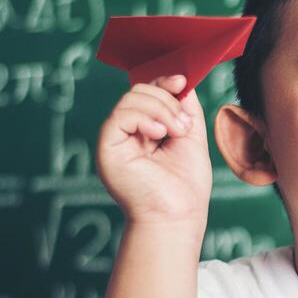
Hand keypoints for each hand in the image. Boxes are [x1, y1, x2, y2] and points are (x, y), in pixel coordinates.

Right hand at [96, 74, 210, 230]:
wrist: (178, 216)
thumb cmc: (186, 185)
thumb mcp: (190, 136)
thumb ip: (185, 108)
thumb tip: (181, 81)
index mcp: (143, 130)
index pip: (147, 92)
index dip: (163, 81)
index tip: (182, 82)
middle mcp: (126, 133)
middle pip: (138, 91)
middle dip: (167, 101)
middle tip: (184, 126)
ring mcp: (115, 140)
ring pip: (131, 99)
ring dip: (161, 109)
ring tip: (176, 132)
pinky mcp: (107, 148)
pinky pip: (120, 115)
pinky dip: (144, 117)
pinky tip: (159, 134)